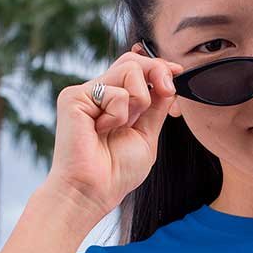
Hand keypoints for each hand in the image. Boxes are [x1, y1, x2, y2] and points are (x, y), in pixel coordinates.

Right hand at [45, 44, 184, 217]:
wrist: (93, 191)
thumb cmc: (117, 172)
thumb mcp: (147, 135)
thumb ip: (156, 106)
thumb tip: (168, 76)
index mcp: (114, 102)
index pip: (136, 69)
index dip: (158, 67)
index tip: (178, 72)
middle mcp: (98, 93)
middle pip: (132, 62)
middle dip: (157, 71)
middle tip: (167, 92)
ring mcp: (85, 93)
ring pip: (129, 69)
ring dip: (139, 100)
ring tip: (122, 126)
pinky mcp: (74, 97)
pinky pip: (115, 92)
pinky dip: (118, 115)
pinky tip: (101, 131)